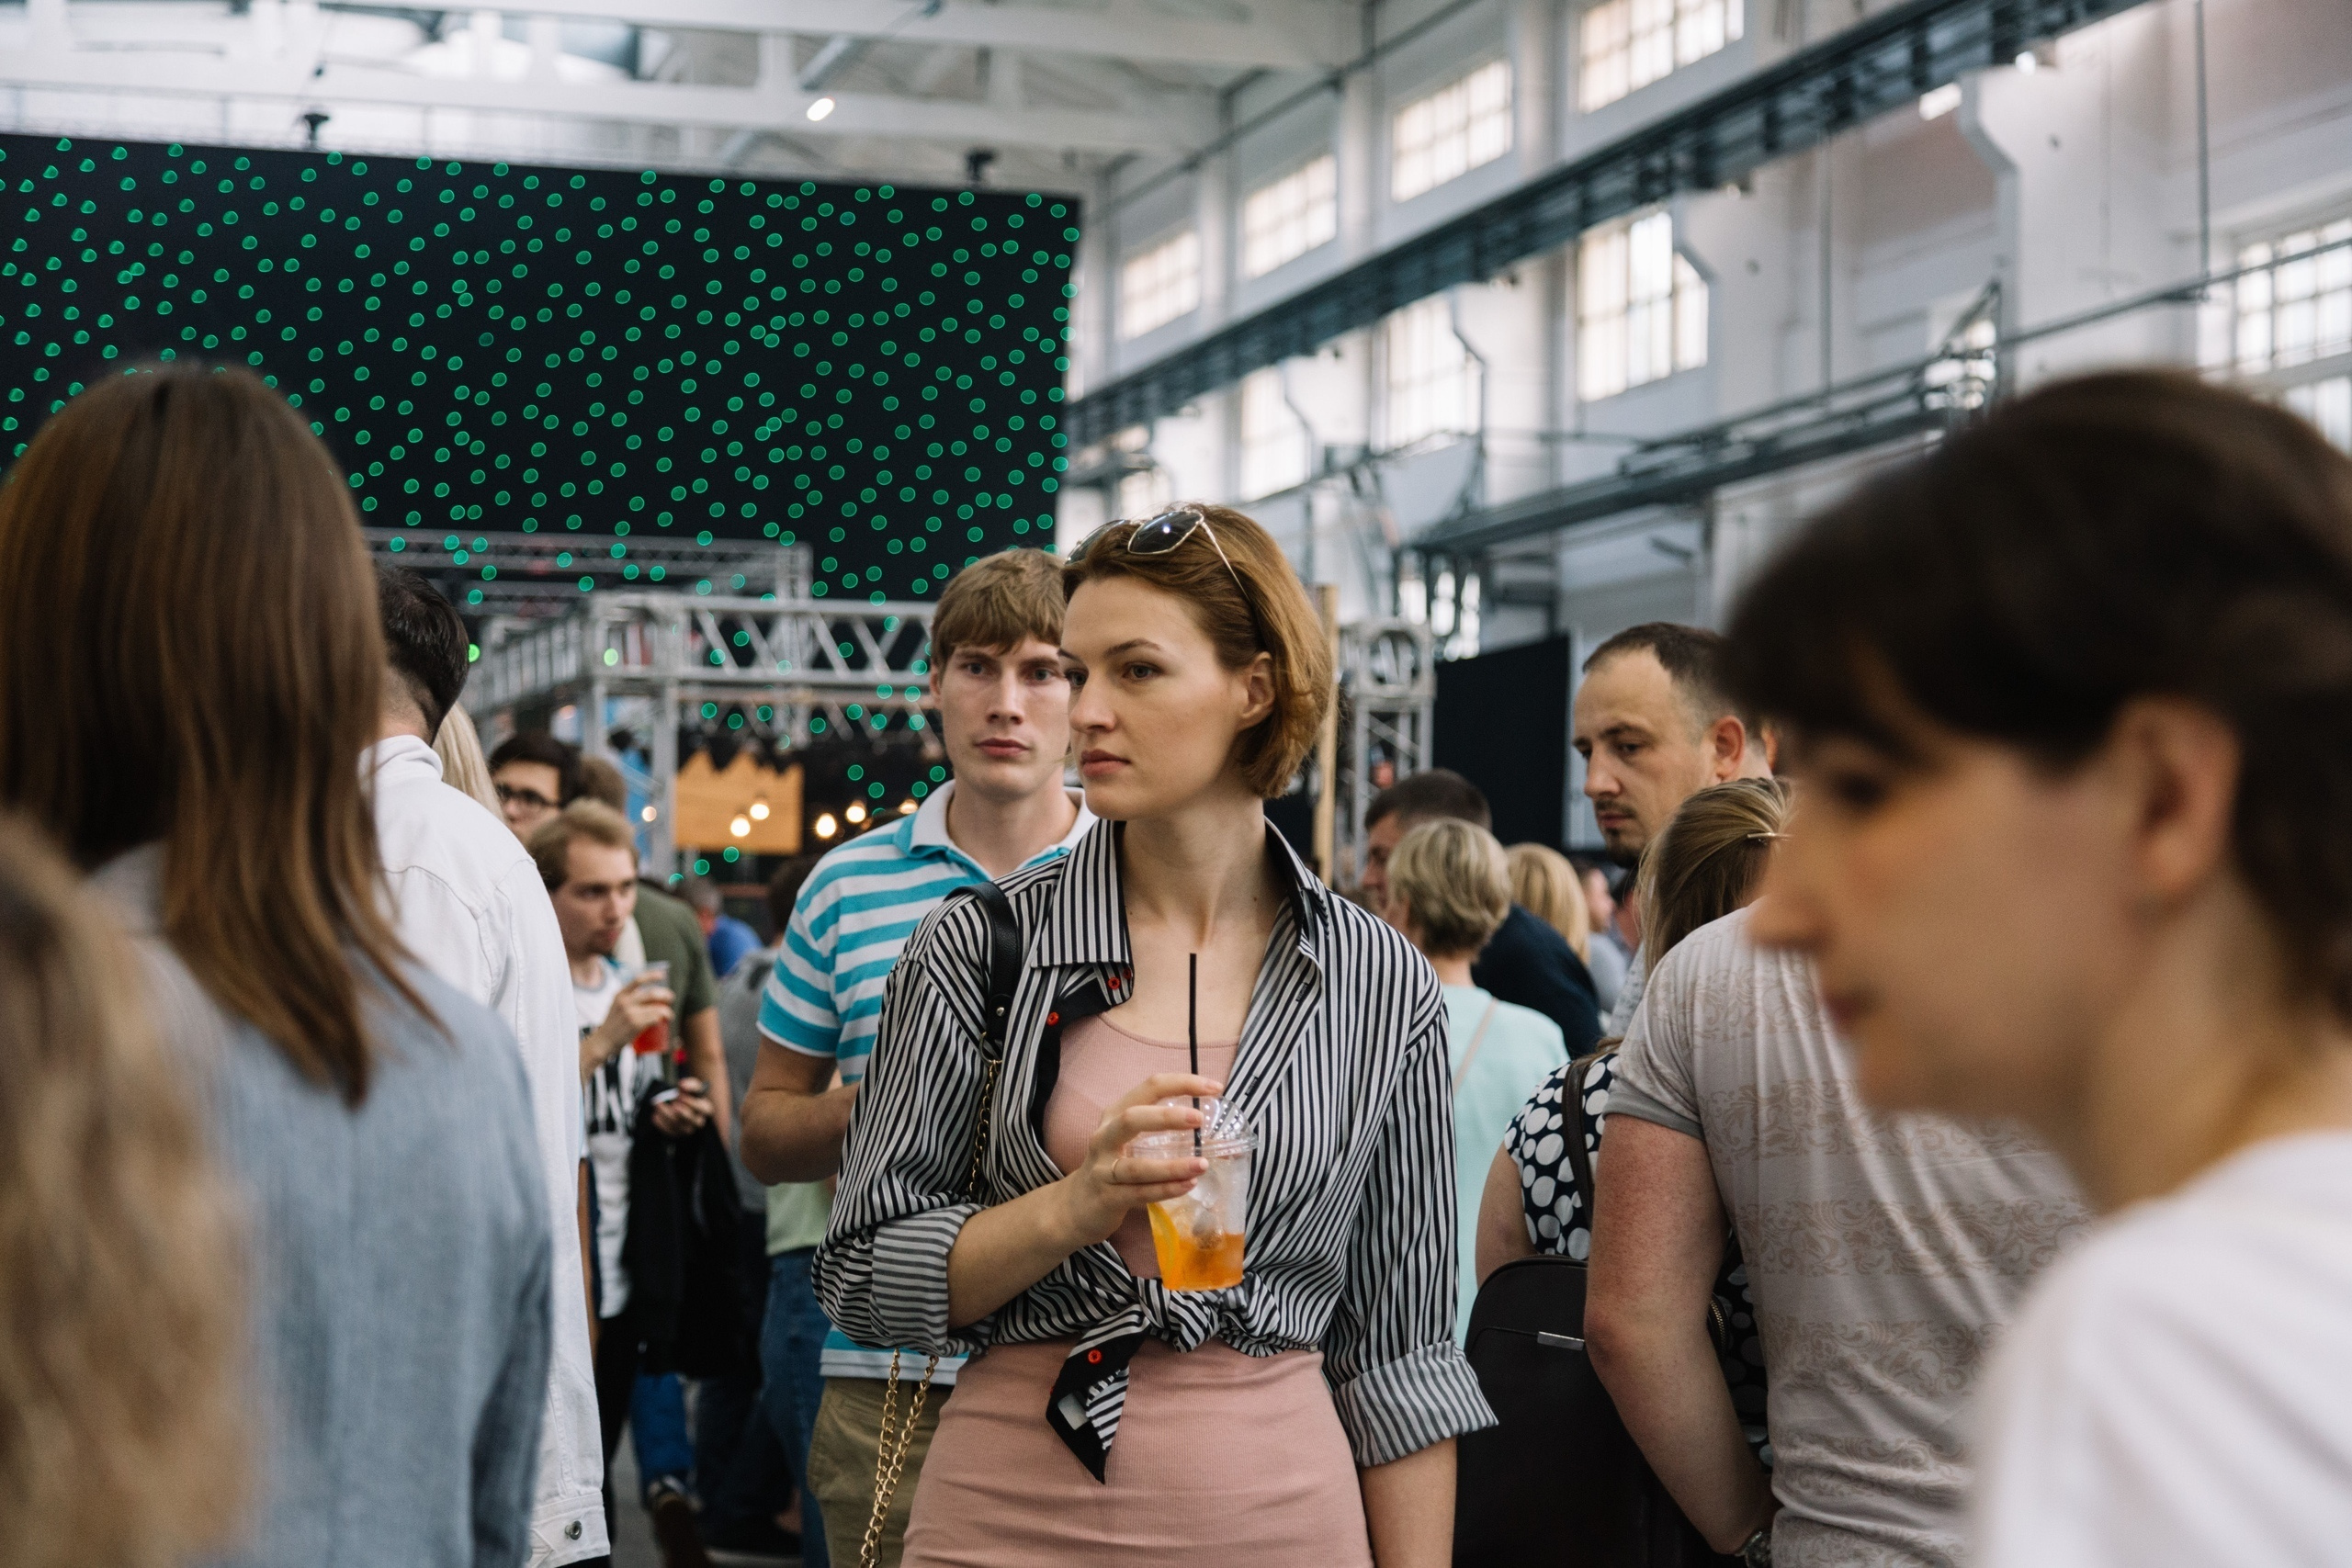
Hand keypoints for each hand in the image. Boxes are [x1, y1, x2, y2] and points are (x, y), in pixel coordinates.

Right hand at [587, 979, 673, 1064]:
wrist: (604, 1041)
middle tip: (670, 998)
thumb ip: (629, 999)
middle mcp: (625, 1002)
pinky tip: (664, 1020)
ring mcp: (630, 1013)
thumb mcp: (617, 1006)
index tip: (662, 975)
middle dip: (665, 995)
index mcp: (620, 995)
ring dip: (667, 1011)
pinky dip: (662, 1018)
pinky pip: (655, 1018)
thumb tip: (650, 995)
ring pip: (656, 1008)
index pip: (638, 980)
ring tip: (669, 1015)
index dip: (652, 976)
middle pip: (652, 994)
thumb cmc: (614, 1024)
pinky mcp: (635, 1024)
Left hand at [652, 1077, 714, 1136]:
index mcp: (705, 1109)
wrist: (679, 1102)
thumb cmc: (688, 1094)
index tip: (680, 1095)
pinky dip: (660, 1123)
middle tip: (674, 1104)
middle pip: (691, 1120)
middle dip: (682, 1112)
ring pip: (678, 1125)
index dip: (692, 1103)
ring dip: (666, 1115)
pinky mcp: (676, 1133)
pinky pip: (668, 1130)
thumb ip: (690, 1084)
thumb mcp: (692, 1086)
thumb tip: (682, 1085)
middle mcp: (697, 1121)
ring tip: (658, 1104)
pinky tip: (656, 1115)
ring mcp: (686, 1129)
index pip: (703, 1109)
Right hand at [1053, 1073, 1223, 1248]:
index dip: (1182, 1083)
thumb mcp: (1128, 1140)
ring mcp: (1103, 1169)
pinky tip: (1187, 1186)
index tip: (1214, 1087)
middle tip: (1199, 1119)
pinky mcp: (1108, 1198)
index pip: (1149, 1088)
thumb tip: (1210, 1128)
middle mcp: (1104, 1137)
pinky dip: (1165, 1190)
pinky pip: (1139, 1193)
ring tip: (1201, 1164)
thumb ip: (1159, 1130)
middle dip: (1166, 1117)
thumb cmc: (1112, 1167)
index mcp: (1114, 1115)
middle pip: (1131, 1119)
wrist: (1077, 1206)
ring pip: (1136, 1166)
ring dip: (1171, 1166)